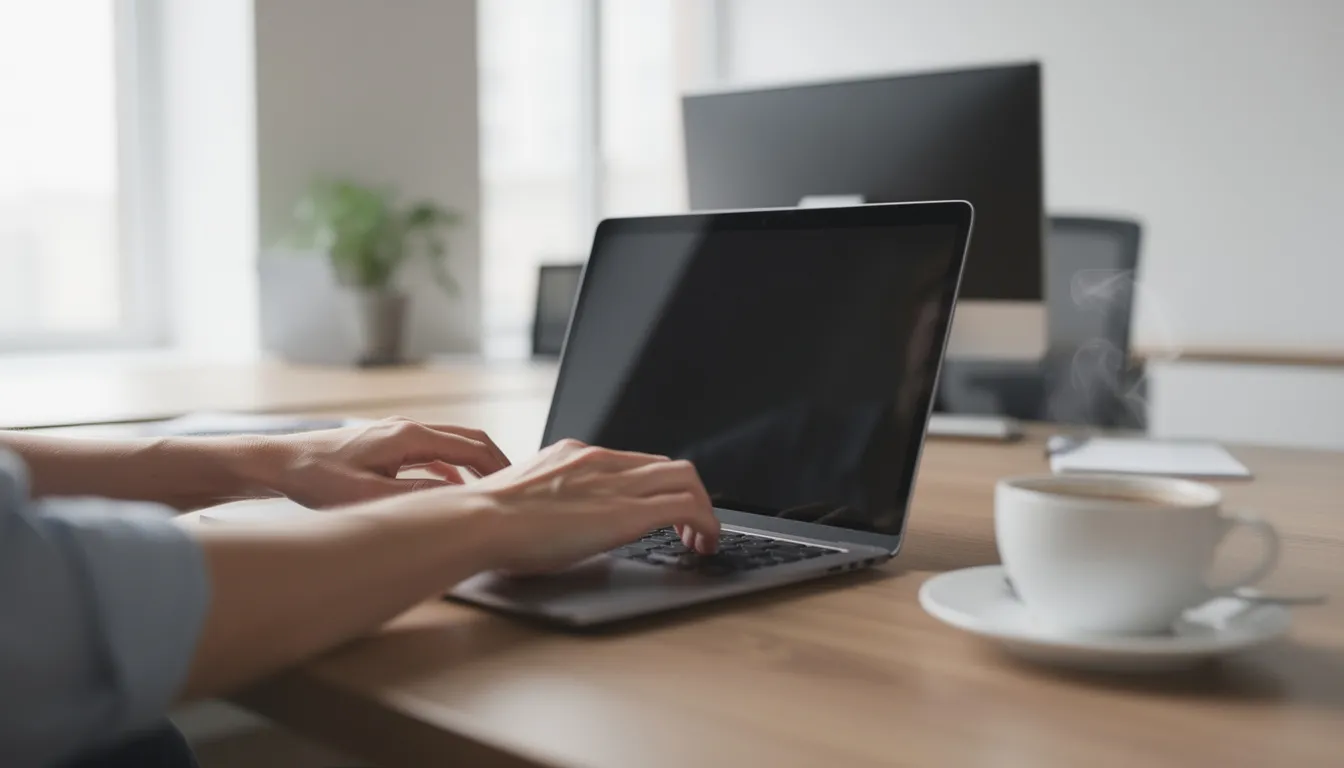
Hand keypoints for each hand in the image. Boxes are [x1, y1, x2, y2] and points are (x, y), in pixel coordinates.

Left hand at [261, 417, 510, 507]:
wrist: (278, 462)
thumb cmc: (315, 478)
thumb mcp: (367, 497)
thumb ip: (414, 499)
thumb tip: (454, 503)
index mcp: (409, 436)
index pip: (471, 448)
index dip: (499, 469)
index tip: (517, 491)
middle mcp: (408, 428)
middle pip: (468, 440)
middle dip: (495, 463)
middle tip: (515, 490)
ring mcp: (398, 434)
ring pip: (451, 446)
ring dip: (474, 466)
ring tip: (491, 493)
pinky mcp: (387, 445)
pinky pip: (433, 454)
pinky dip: (452, 470)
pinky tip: (452, 492)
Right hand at [465, 439, 719, 574]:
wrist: (479, 520)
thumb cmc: (488, 521)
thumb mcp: (525, 500)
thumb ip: (548, 503)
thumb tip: (550, 525)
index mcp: (576, 456)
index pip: (636, 462)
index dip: (658, 487)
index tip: (662, 511)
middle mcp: (602, 462)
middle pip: (669, 465)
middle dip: (689, 495)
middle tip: (690, 528)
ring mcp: (617, 483)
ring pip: (687, 478)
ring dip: (704, 510)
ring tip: (702, 540)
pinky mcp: (628, 511)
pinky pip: (687, 506)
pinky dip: (706, 524)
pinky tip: (702, 545)